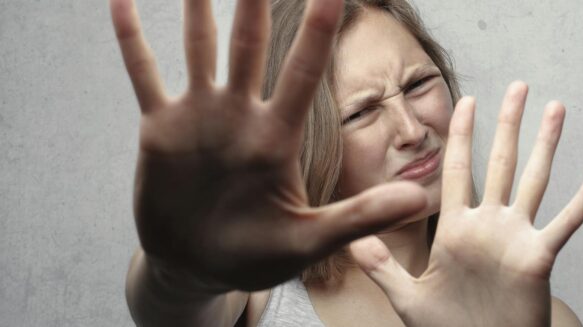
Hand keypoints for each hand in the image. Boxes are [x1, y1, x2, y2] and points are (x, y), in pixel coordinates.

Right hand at [111, 0, 426, 291]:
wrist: (199, 266)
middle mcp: (240, 115)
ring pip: (199, 47)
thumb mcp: (310, 240)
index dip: (319, 28)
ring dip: (198, 8)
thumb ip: (360, 216)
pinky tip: (122, 2)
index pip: (304, 71)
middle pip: (250, 44)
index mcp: (276, 136)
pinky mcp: (161, 129)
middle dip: (255, 1)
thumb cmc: (257, 256)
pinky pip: (145, 75)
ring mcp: (200, 117)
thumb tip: (421, 201)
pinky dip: (134, 41)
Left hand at [351, 82, 582, 325]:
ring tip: (556, 109)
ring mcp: (515, 238)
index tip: (467, 101)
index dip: (463, 135)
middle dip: (508, 124)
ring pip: (534, 180)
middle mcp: (488, 225)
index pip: (459, 170)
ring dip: (546, 145)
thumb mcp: (407, 297)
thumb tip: (353, 239)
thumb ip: (381, 265)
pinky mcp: (538, 258)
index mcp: (457, 228)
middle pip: (500, 163)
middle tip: (518, 86)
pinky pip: (566, 222)